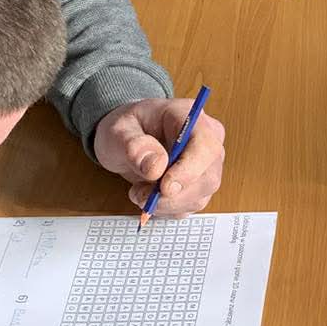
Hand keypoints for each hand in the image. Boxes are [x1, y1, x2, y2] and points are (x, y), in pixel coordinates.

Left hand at [93, 97, 226, 217]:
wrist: (126, 140)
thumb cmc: (126, 129)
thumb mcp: (118, 131)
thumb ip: (134, 146)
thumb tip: (156, 167)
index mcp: (190, 117)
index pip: (206, 146)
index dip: (189, 170)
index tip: (164, 187)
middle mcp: (207, 140)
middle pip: (207, 177)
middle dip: (173, 195)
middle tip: (140, 193)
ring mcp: (207, 164)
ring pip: (200, 197)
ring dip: (166, 204)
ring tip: (139, 191)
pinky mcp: (200, 185)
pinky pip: (190, 206)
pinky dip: (166, 208)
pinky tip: (149, 196)